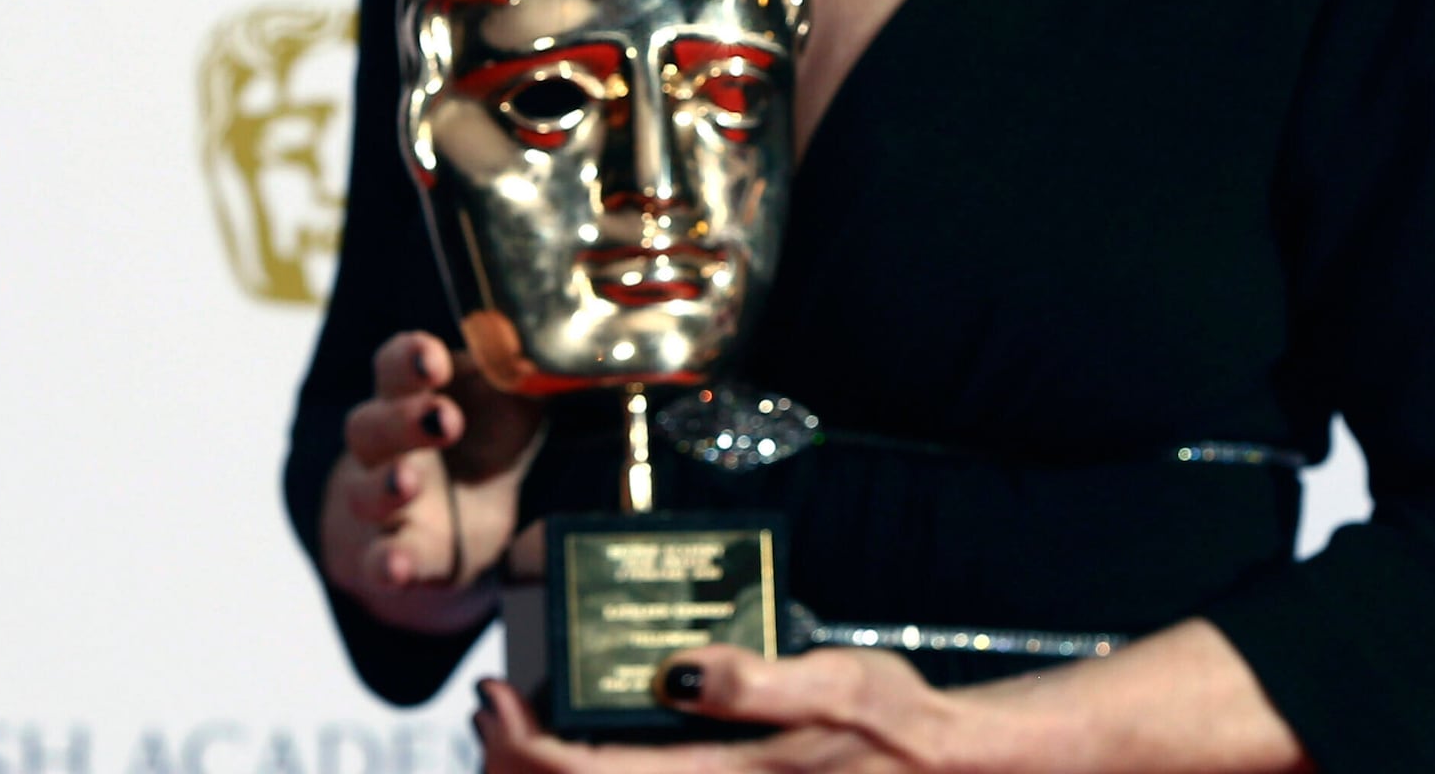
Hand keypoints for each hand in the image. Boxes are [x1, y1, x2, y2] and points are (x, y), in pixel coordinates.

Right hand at [316, 330, 541, 631]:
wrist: (456, 516)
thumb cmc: (480, 441)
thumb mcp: (506, 405)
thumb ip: (523, 380)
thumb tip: (564, 355)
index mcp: (411, 398)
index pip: (394, 369)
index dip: (408, 360)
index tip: (435, 360)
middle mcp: (385, 448)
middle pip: (370, 427)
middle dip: (403, 420)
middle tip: (445, 418)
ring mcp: (381, 504)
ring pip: (365, 492)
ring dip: (385, 486)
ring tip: (408, 481)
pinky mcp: (395, 553)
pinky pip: (379, 560)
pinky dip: (386, 563)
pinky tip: (396, 565)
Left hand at [472, 649, 993, 773]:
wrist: (943, 767)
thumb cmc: (892, 724)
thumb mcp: (837, 682)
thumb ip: (757, 681)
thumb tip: (677, 670)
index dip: (522, 744)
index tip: (493, 696)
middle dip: (515, 762)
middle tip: (491, 709)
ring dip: (546, 772)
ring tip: (519, 726)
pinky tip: (583, 750)